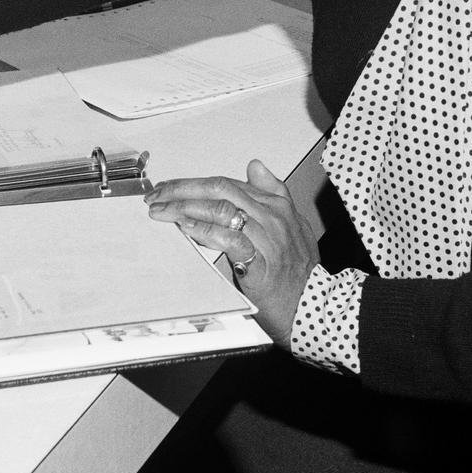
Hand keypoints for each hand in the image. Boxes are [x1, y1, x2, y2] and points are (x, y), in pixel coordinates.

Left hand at [147, 160, 318, 344]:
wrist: (313, 306)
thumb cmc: (298, 272)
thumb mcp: (293, 224)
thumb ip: (274, 193)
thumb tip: (255, 166)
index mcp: (277, 205)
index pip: (229, 183)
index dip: (196, 183)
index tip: (172, 188)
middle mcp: (272, 216)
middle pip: (221, 189)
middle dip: (184, 189)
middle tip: (158, 195)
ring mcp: (267, 238)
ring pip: (221, 209)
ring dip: (185, 207)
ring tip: (162, 210)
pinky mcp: (260, 263)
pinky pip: (228, 238)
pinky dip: (204, 231)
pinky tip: (185, 228)